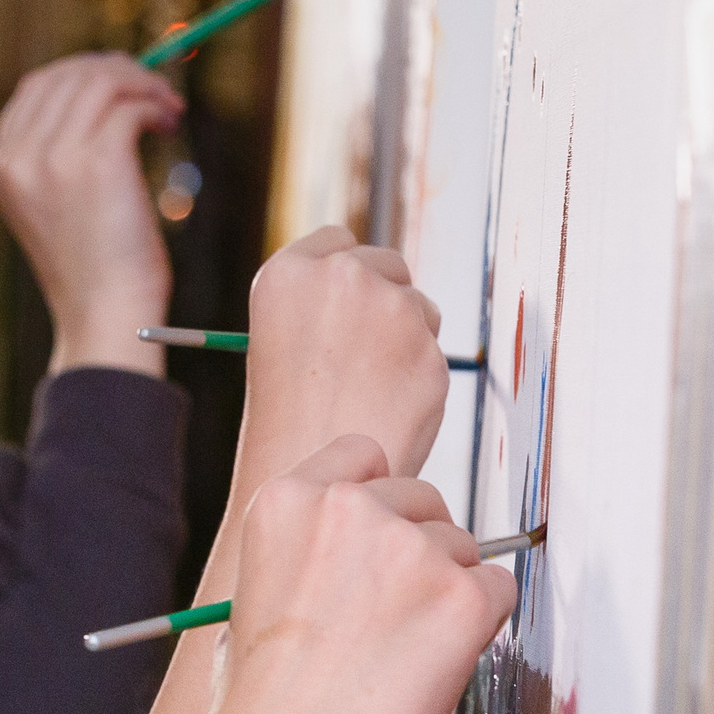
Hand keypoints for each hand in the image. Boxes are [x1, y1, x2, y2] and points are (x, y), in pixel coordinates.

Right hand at [0, 54, 182, 377]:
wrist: (104, 316)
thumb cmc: (94, 270)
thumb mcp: (58, 208)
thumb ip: (61, 155)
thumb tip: (107, 92)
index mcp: (2, 168)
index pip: (35, 88)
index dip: (81, 74)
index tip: (120, 85)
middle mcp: (19, 158)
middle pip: (67, 75)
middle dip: (118, 71)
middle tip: (154, 90)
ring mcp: (53, 158)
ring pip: (101, 81)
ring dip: (143, 85)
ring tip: (167, 108)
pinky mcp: (95, 161)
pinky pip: (129, 105)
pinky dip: (154, 106)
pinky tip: (167, 125)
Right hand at [158, 437, 516, 713]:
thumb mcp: (248, 607)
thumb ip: (301, 564)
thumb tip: (348, 570)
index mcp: (285, 503)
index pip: (363, 454)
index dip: (379, 503)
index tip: (375, 545)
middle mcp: (349, 509)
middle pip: (425, 501)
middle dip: (420, 552)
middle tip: (390, 625)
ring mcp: (410, 550)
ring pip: (465, 551)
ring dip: (447, 599)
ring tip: (397, 664)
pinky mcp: (463, 599)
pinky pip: (499, 593)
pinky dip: (478, 633)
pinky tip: (429, 673)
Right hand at [246, 226, 447, 480]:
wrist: (307, 472)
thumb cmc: (288, 415)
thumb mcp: (280, 340)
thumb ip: (322, 303)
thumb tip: (377, 285)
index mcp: (286, 275)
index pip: (334, 241)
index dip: (339, 274)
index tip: (337, 306)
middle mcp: (339, 277)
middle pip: (384, 262)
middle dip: (382, 296)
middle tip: (356, 354)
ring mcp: (389, 308)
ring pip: (418, 305)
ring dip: (405, 337)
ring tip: (365, 388)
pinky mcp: (427, 344)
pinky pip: (433, 348)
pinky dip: (419, 374)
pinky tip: (388, 405)